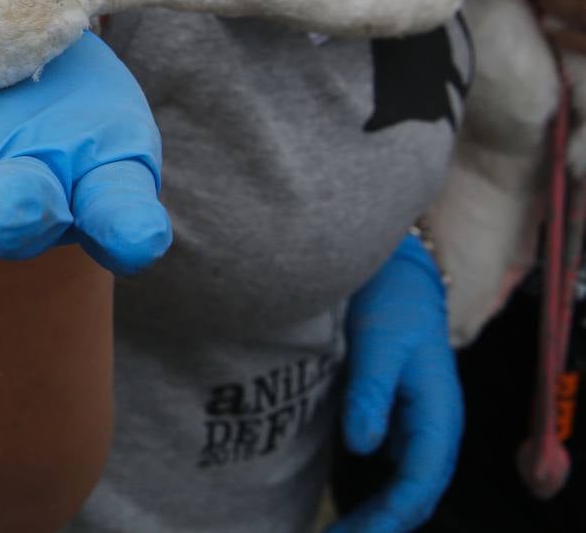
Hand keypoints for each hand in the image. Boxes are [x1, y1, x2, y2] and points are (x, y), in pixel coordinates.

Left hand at [332, 234, 462, 532]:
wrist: (399, 278)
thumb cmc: (391, 307)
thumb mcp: (377, 345)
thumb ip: (369, 394)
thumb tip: (362, 447)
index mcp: (437, 414)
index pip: (419, 481)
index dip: (390, 515)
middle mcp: (435, 428)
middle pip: (416, 494)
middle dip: (381, 524)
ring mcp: (421, 427)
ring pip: (407, 487)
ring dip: (379, 516)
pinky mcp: (402, 421)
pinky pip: (396, 472)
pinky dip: (377, 496)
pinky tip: (350, 509)